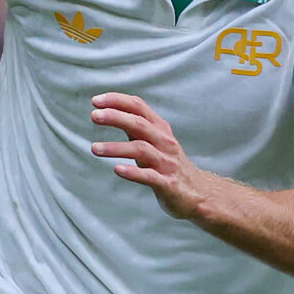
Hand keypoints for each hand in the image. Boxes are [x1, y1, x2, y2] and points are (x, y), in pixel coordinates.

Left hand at [89, 92, 210, 218]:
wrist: (198, 192)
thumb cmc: (169, 165)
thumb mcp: (154, 141)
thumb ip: (135, 127)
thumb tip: (109, 112)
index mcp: (160, 129)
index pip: (139, 107)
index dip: (118, 101)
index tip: (96, 100)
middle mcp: (164, 142)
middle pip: (140, 124)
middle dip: (116, 117)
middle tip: (94, 115)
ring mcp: (167, 163)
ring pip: (141, 149)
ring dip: (116, 147)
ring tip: (94, 148)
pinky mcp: (168, 184)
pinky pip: (150, 176)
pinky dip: (133, 172)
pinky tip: (117, 169)